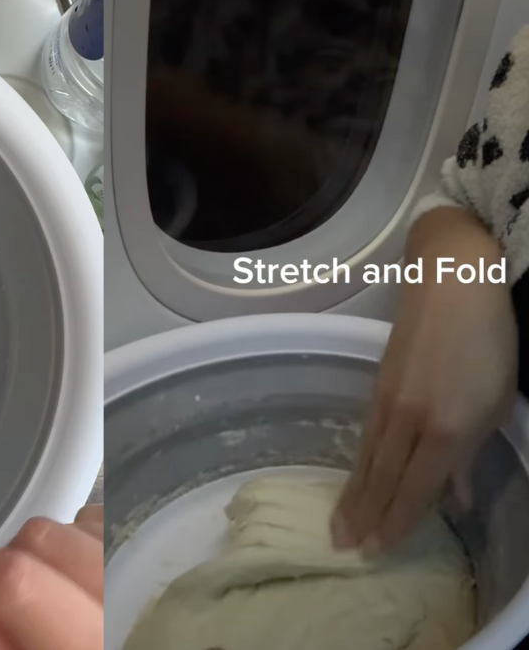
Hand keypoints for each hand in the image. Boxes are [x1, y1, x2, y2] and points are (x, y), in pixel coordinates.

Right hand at [334, 207, 516, 552]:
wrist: (452, 282)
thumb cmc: (489, 342)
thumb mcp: (495, 404)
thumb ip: (471, 455)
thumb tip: (453, 496)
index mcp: (444, 428)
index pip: (413, 488)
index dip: (394, 521)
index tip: (374, 550)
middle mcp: (408, 420)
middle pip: (381, 476)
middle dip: (363, 514)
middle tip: (341, 545)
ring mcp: (388, 401)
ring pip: (367, 457)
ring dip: (352, 494)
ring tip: (337, 523)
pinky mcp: (378, 385)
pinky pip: (366, 435)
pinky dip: (358, 463)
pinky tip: (355, 477)